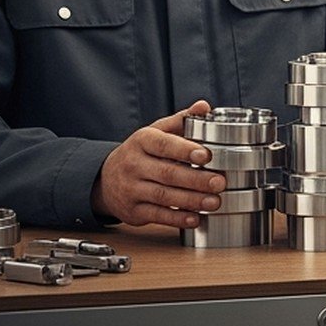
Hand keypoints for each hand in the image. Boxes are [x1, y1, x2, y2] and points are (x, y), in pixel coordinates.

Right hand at [91, 101, 224, 228]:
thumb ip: (181, 120)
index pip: (164, 145)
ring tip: (214, 202)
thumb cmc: (140, 153)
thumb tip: (203, 106)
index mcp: (142, 141)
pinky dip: (177, 218)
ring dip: (192, 200)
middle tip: (220, 182)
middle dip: (196, 179)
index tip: (207, 155)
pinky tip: (195, 218)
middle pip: (167, 173)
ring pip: (163, 196)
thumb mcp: (156, 132)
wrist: (104, 178)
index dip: (186, 150)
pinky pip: (156, 215)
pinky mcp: (132, 210)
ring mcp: (131, 189)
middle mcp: (134, 165)